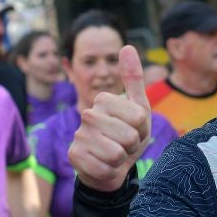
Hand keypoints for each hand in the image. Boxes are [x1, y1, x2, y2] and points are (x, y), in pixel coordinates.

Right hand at [69, 45, 152, 192]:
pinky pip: (105, 168)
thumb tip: (126, 46)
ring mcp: (79, 134)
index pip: (139, 117)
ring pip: (116, 153)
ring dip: (121, 159)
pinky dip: (109, 171)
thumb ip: (134, 79)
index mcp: (104, 99)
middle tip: (124, 144)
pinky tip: (103, 165)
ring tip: (114, 154)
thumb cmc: (128, 134)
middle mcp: (88, 113)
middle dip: (132, 145)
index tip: (134, 129)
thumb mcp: (139, 108)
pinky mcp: (74, 156)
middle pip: (129, 136)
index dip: (142, 129)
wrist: (112, 165)